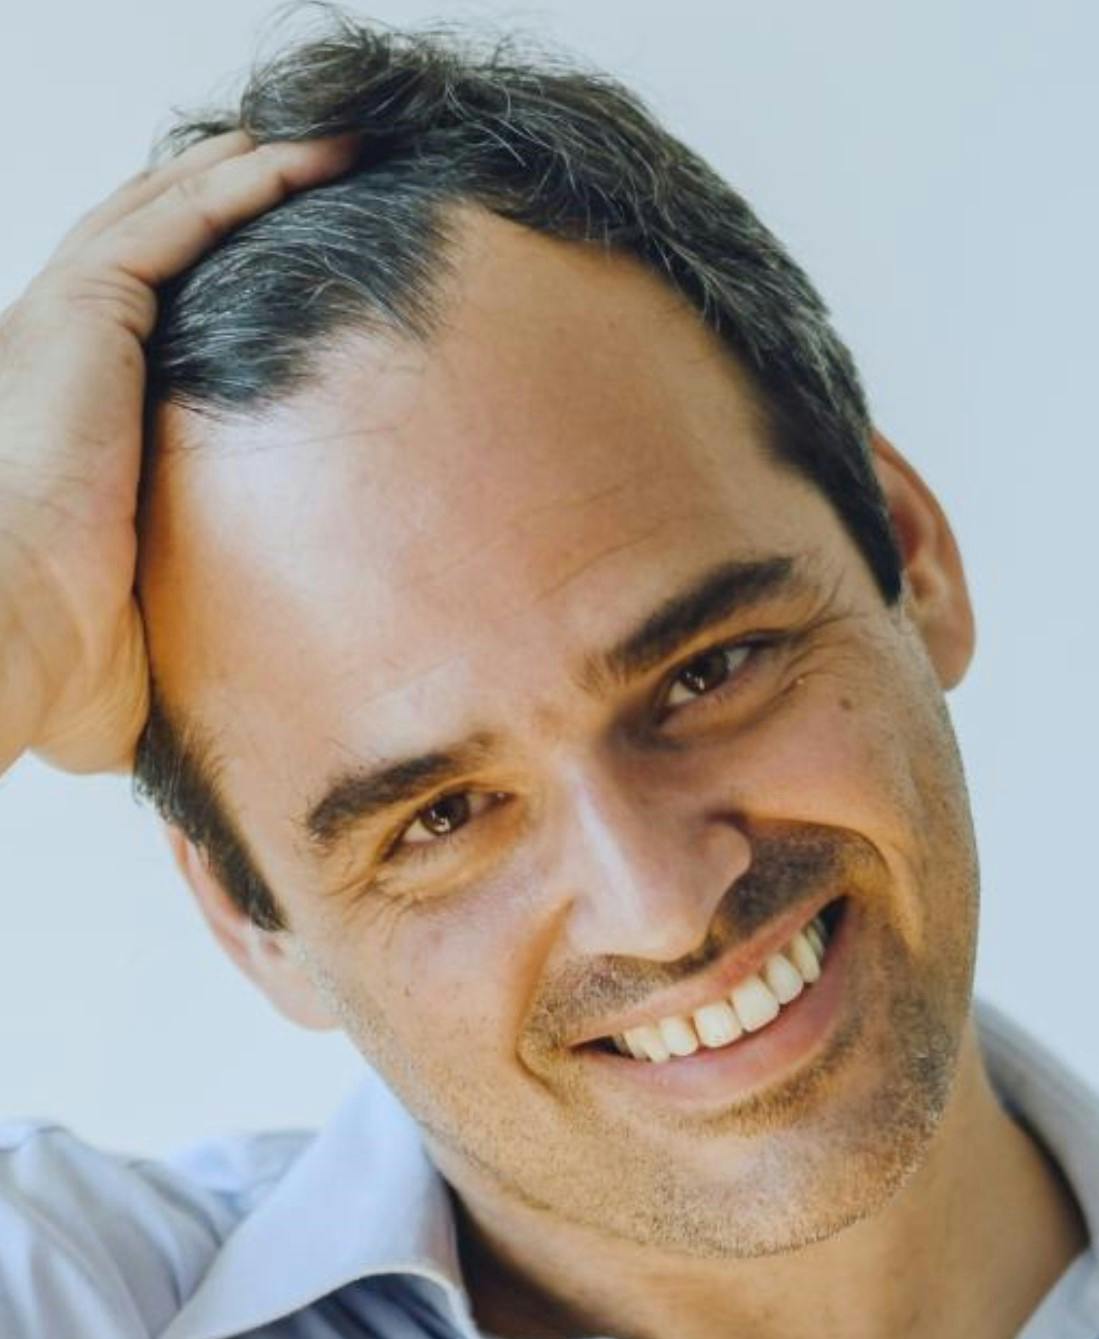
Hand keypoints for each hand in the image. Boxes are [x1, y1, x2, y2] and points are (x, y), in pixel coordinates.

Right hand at [0, 130, 355, 773]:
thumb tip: (241, 700)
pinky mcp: (84, 311)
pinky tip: (305, 157)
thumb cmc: (52, 657)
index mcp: (80, 419)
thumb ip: (186, 636)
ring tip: (331, 143)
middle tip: (324, 173)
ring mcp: (73, 325)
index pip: (158, 322)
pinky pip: (178, 220)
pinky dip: (243, 181)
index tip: (298, 270)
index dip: (219, 278)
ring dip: (254, 170)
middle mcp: (70, 354)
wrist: (2, 642)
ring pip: (173, 211)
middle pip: (165, 247)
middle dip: (240, 200)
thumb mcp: (141, 639)